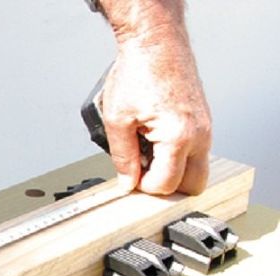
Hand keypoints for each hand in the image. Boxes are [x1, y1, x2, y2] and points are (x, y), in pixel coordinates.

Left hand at [99, 6, 211, 194]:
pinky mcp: (203, 122)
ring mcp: (205, 128)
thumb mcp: (116, 120)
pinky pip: (195, 152)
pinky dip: (176, 155)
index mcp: (179, 136)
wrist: (155, 42)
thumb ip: (122, 157)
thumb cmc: (138, 71)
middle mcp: (200, 135)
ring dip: (172, 170)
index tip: (130, 177)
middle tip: (142, 172)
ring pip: (196, 169)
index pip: (165, 185)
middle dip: (166, 185)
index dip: (143, 187)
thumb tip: (127, 182)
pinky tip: (154, 141)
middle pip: (192, 186)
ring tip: (146, 152)